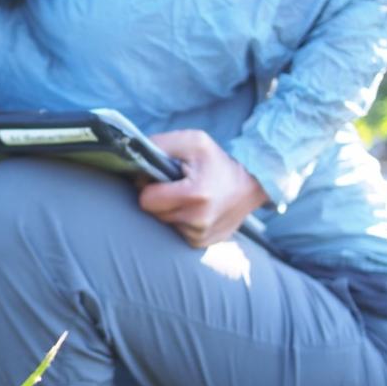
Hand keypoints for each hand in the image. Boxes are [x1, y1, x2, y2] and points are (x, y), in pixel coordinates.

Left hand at [138, 129, 267, 246]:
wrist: (252, 184)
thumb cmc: (217, 161)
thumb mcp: (192, 141)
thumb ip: (160, 146)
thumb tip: (134, 163)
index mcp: (195, 195)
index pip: (146, 200)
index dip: (150, 187)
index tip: (163, 179)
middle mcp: (198, 221)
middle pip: (153, 213)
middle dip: (160, 199)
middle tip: (178, 187)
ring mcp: (201, 237)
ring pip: (164, 224)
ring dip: (171, 211)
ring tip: (190, 197)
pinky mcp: (202, 244)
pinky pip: (176, 233)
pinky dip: (181, 222)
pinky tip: (195, 209)